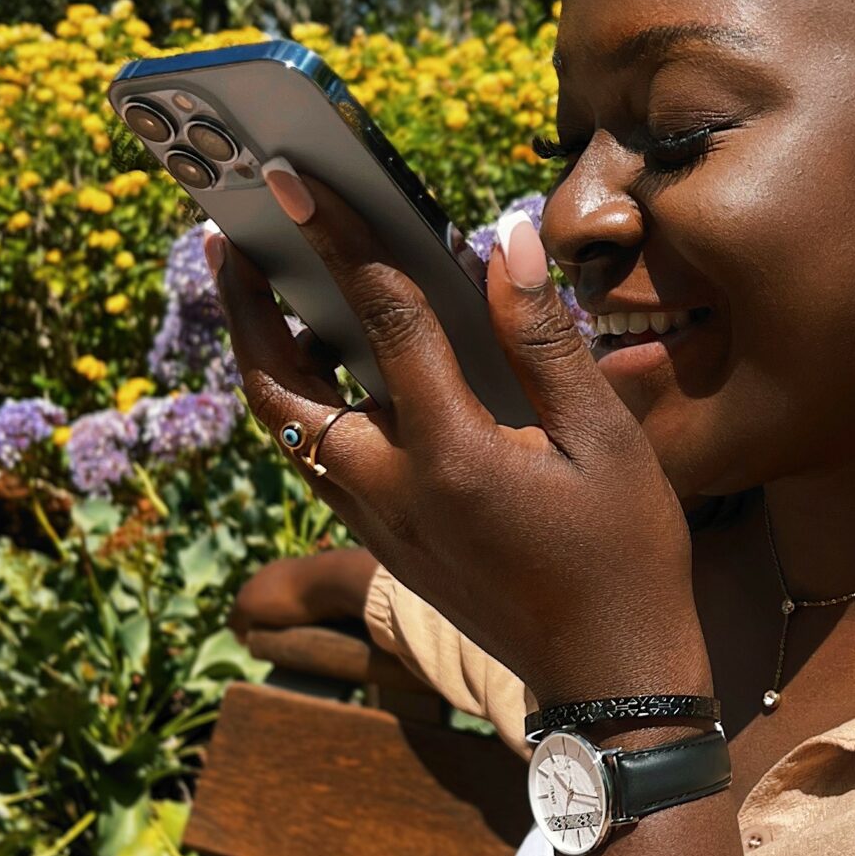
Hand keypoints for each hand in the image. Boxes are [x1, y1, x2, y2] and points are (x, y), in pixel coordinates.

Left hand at [208, 170, 707, 705]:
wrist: (610, 676)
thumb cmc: (626, 554)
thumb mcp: (606, 440)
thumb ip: (544, 340)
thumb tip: (504, 239)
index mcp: (451, 454)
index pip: (380, 317)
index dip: (336, 238)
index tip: (292, 179)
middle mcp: (392, 490)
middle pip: (283, 385)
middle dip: (248, 305)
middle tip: (228, 234)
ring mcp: (379, 525)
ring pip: (288, 430)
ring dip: (263, 355)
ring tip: (256, 289)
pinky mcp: (384, 547)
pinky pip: (316, 463)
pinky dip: (302, 404)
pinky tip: (320, 367)